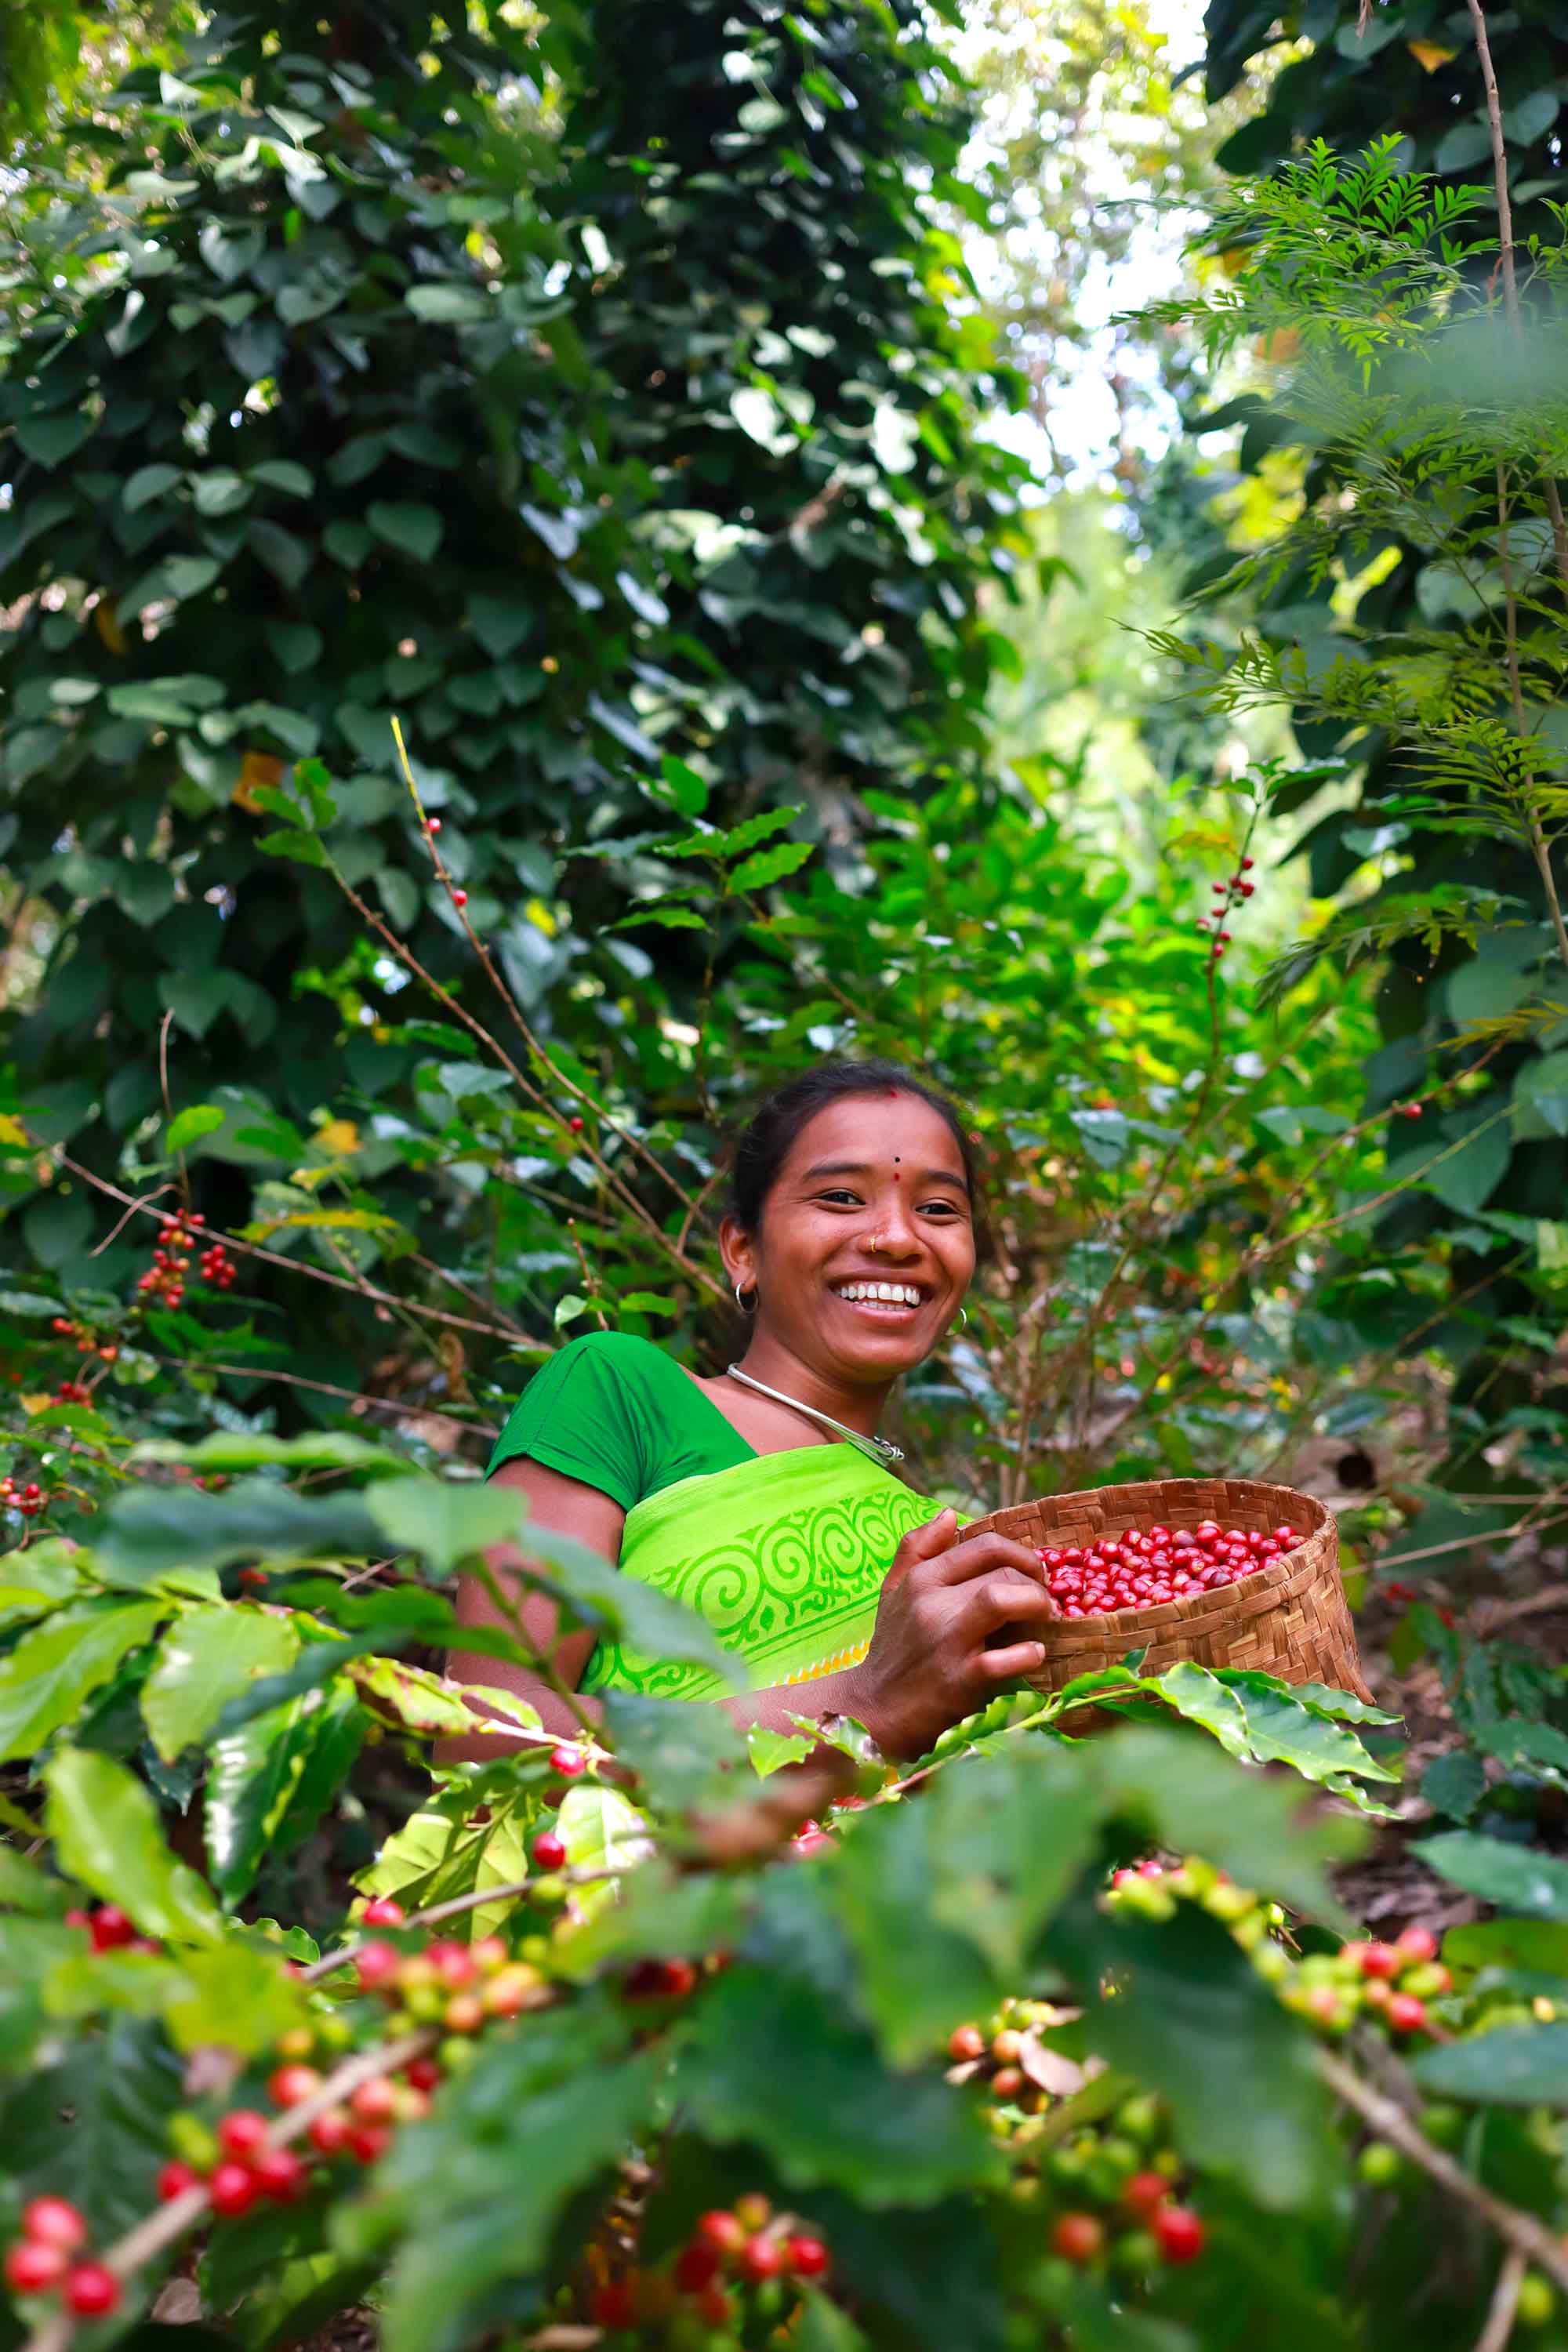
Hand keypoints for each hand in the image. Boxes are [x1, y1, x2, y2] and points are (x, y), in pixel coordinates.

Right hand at [838, 1509, 1058, 1760]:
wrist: (873, 1709)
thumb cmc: (892, 1648)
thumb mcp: (893, 1591)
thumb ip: (916, 1548)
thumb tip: (949, 1514)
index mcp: (921, 1579)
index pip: (983, 1545)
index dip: (1020, 1554)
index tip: (1033, 1573)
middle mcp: (931, 1603)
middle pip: (1000, 1570)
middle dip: (1034, 1582)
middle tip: (1044, 1600)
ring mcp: (946, 1640)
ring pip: (1000, 1598)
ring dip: (1034, 1604)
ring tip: (1045, 1618)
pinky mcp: (958, 1679)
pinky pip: (1002, 1659)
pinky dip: (1027, 1654)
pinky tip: (1035, 1654)